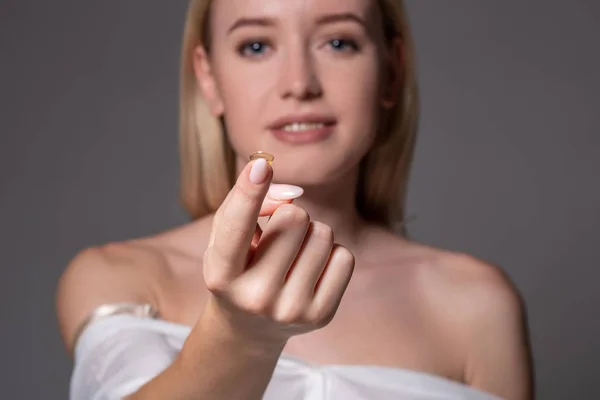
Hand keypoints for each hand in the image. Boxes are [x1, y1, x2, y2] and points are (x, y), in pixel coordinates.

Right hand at [202, 158, 354, 346]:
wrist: (251, 326)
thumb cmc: (237, 266)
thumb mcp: (225, 235)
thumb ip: (245, 200)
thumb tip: (294, 194)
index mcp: (221, 275)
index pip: (236, 228)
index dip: (249, 193)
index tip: (260, 166)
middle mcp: (254, 298)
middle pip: (295, 218)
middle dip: (291, 214)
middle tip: (279, 235)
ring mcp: (290, 311)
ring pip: (323, 233)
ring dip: (311, 233)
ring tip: (294, 253)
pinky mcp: (321, 316)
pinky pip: (344, 256)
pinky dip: (330, 253)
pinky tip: (312, 268)